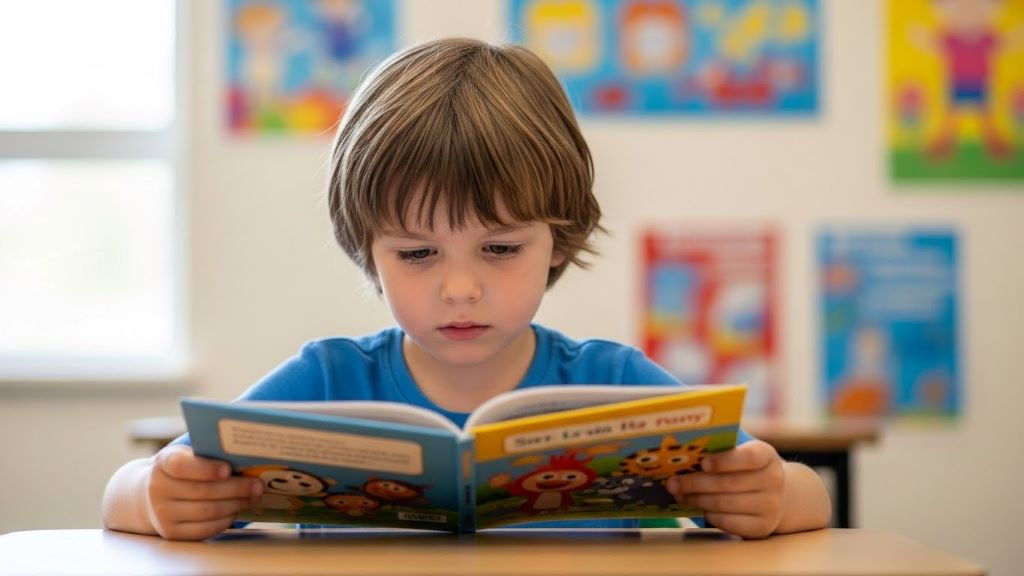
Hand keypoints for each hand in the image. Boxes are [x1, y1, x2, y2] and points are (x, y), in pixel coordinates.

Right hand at [145, 444, 262, 540]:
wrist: (152, 496)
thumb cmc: (183, 470)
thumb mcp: (188, 456)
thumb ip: (209, 454)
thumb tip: (246, 458)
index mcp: (163, 463)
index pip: (182, 466)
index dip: (206, 469)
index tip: (228, 469)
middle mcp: (158, 489)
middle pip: (203, 491)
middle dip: (235, 488)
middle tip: (257, 485)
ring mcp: (163, 514)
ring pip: (207, 511)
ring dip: (235, 504)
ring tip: (252, 497)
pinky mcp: (172, 532)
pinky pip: (205, 529)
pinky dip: (226, 520)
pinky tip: (236, 510)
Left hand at [666, 440, 783, 538]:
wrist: (775, 495)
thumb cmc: (746, 469)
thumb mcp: (741, 453)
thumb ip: (720, 451)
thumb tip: (683, 452)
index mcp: (766, 456)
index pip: (748, 457)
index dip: (724, 461)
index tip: (702, 463)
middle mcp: (773, 480)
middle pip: (729, 483)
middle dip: (696, 483)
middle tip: (672, 483)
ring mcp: (771, 506)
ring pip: (725, 504)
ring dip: (697, 500)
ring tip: (679, 495)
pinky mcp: (762, 527)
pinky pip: (728, 522)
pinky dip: (709, 515)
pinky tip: (699, 508)